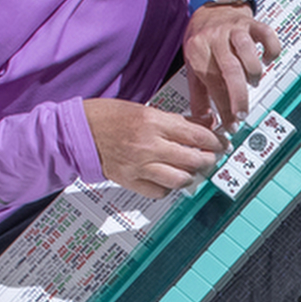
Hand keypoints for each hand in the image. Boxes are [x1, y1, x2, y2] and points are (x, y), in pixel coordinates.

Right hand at [82, 97, 223, 195]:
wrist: (78, 132)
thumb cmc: (108, 117)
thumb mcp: (144, 109)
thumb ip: (175, 120)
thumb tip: (204, 125)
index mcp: (152, 122)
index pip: (196, 135)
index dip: (215, 140)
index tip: (222, 142)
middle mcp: (148, 145)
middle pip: (193, 159)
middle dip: (208, 159)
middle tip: (211, 157)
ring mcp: (139, 166)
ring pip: (180, 179)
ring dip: (192, 176)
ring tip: (193, 170)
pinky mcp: (131, 181)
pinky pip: (160, 192)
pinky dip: (170, 187)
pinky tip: (170, 179)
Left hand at [182, 0, 280, 131]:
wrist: (211, 6)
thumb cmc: (202, 37)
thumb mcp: (192, 64)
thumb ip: (199, 94)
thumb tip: (205, 122)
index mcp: (198, 51)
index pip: (213, 85)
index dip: (224, 108)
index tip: (232, 125)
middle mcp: (216, 39)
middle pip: (230, 70)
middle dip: (239, 97)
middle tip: (243, 114)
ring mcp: (235, 29)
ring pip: (247, 52)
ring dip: (253, 73)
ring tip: (254, 82)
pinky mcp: (252, 23)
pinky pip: (267, 34)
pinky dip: (272, 49)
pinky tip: (268, 59)